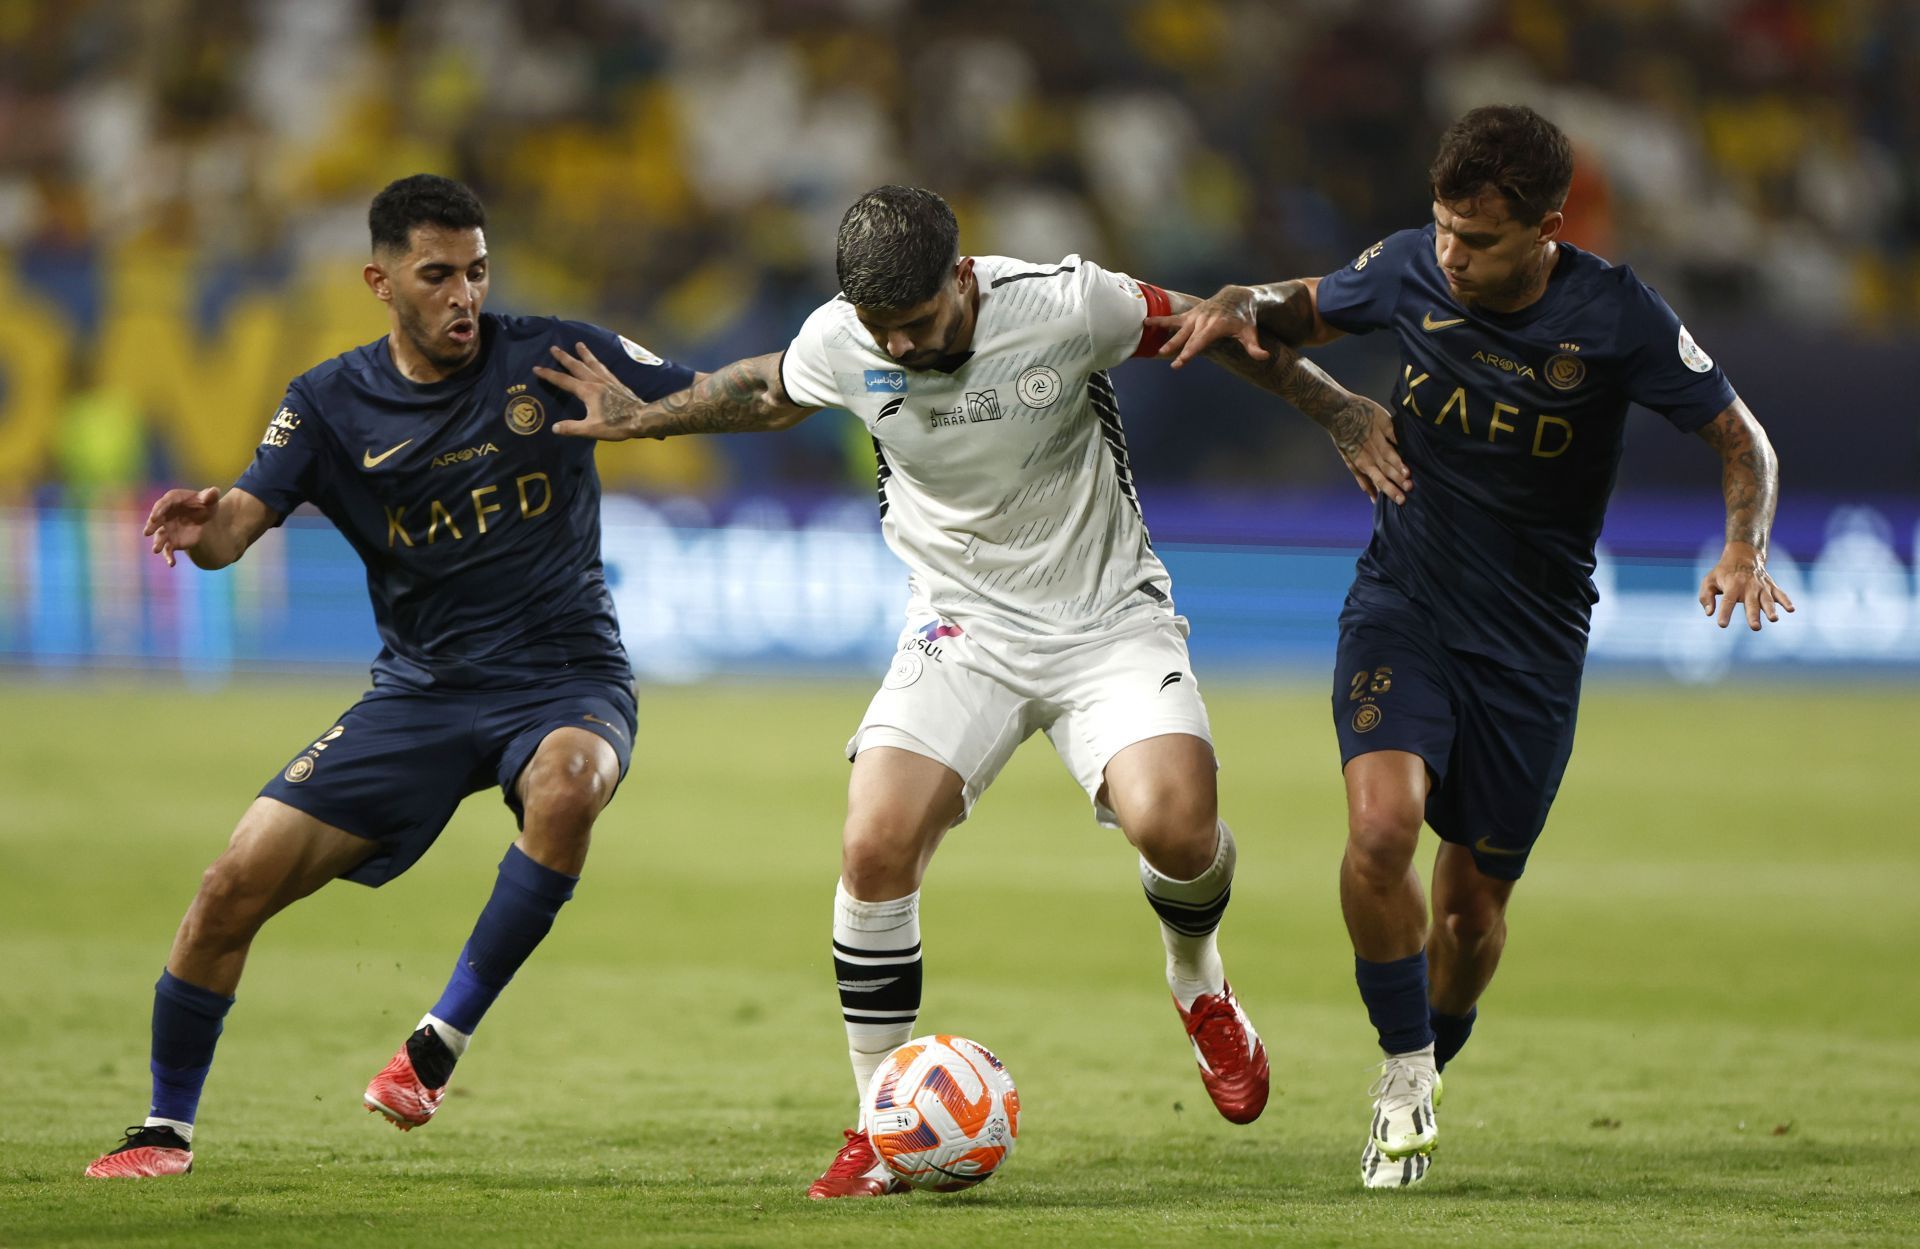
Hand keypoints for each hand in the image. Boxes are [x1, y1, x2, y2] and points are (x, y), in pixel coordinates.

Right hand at [144, 487, 219, 566]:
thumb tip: (214, 491)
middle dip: (151, 526)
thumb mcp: (210, 499)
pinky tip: (172, 564)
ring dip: (157, 543)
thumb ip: (210, 496)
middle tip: (146, 532)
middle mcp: (164, 515)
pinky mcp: (172, 540)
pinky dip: (169, 557)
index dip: (158, 511)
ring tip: (156, 550)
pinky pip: (168, 550)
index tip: (154, 517)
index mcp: (171, 500)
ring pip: (160, 537)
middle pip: (156, 521)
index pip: (162, 505)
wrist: (205, 517)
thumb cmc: (204, 504)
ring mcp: (166, 528)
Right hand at [533, 343, 651, 439]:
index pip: (563, 381)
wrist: (641, 418)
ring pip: (593, 363)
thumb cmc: (616, 424)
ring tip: (579, 344)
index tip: (537, 368)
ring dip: (584, 353)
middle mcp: (596, 381)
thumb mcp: (591, 429)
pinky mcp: (617, 382)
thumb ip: (572, 428)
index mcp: (587, 391)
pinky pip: (604, 367)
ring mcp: (607, 380)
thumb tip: (554, 428)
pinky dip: (598, 361)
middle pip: (577, 366)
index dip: (549, 375)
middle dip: (564, 357)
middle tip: (554, 347)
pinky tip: (598, 361)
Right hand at [1149, 286, 1267, 369]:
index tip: (1181, 361)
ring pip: (1178, 328)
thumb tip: (1264, 357)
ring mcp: (1195, 316)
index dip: (1191, 351)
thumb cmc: (1244, 318)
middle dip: (1179, 350)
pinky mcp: (1190, 314)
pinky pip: (1173, 319)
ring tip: (1156, 347)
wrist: (1237, 296)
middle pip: (1188, 337)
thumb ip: (1254, 347)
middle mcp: (1204, 320)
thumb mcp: (1250, 332)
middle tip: (1170, 361)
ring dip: (1166, 336)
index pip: (1201, 341)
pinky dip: (1160, 321)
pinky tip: (1145, 322)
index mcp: (1217, 325)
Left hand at [1334, 398, 1410, 504]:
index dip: (1389, 490)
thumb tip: (1372, 499)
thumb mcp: (1350, 461)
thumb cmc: (1345, 439)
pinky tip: (1410, 449)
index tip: (1401, 500)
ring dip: (1399, 464)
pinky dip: (1400, 442)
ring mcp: (1378, 439)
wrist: (1339, 412)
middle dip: (1397, 480)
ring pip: (1390, 454)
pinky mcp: (1384, 424)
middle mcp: (1372, 453)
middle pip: (1386, 470)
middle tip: (1409, 489)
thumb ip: (1363, 479)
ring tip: (1408, 474)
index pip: (1379, 480)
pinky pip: (1394, 434)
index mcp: (1364, 464)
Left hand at [1699, 543, 1794, 629]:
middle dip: (1753, 615)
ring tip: (1773, 619)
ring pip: (1767, 599)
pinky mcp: (1771, 586)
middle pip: (1751, 603)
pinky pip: (1780, 594)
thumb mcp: (1709, 581)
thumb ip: (1706, 597)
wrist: (1743, 555)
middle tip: (1755, 627)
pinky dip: (1786, 601)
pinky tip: (1791, 609)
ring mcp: (1762, 586)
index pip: (1727, 601)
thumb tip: (1709, 613)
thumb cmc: (1723, 572)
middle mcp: (1748, 586)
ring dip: (1771, 609)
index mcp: (1732, 585)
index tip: (1722, 624)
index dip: (1725, 612)